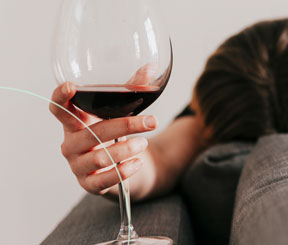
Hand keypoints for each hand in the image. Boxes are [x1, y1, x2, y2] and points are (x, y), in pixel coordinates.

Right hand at [49, 67, 158, 194]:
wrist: (126, 167)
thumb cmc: (117, 134)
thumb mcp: (122, 111)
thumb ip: (133, 89)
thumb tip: (152, 67)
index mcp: (75, 122)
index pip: (59, 109)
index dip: (61, 98)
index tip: (71, 86)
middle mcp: (71, 143)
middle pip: (92, 133)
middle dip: (125, 126)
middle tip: (151, 121)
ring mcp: (78, 165)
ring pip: (100, 157)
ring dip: (126, 149)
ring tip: (145, 143)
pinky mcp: (89, 184)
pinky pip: (104, 180)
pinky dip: (123, 171)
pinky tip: (138, 162)